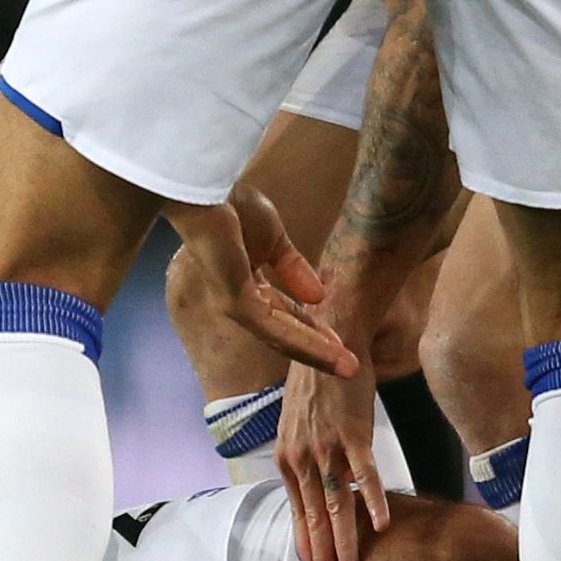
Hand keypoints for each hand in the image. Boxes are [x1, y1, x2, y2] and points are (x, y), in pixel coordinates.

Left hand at [164, 185, 357, 376]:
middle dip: (318, 349)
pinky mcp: (237, 304)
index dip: (311, 329)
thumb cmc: (232, 208)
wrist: (210, 191)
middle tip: (350, 368)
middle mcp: (240, 300)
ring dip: (319, 354)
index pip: (284, 315)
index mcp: (246, 285)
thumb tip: (318, 298)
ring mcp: (236, 305)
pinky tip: (331, 352)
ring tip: (349, 369)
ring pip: (284, 338)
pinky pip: (278, 330)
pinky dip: (307, 344)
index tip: (339, 341)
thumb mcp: (274, 240)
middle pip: (285, 332)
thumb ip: (293, 268)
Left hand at [276, 357, 387, 560]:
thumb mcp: (298, 424)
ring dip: (346, 544)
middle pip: (314, 519)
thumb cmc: (318, 380)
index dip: (306, 546)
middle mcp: (302, 458)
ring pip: (336, 506)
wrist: (329, 337)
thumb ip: (304, 457)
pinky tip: (382, 526)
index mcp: (287, 459)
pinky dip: (374, 502)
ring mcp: (326, 448)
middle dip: (322, 559)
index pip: (297, 514)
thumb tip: (314, 484)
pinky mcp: (352, 434)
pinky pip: (364, 475)